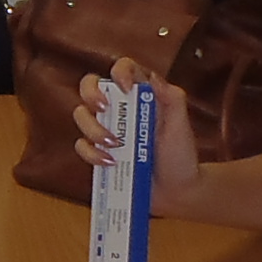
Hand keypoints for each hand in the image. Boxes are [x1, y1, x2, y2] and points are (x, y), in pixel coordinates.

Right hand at [70, 58, 200, 217]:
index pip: (123, 68)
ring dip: (93, 129)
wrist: (176, 192)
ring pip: (80, 115)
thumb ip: (172, 99)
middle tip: (103, 108)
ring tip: (114, 144)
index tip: (126, 88)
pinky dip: (92, 154)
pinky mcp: (98, 152)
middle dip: (90, 93)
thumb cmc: (180, 156)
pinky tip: (111, 162)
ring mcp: (106, 130)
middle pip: (89, 85)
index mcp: (141, 95)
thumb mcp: (181, 126)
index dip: (120, 71)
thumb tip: (153, 78)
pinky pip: (82, 146)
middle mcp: (119, 108)